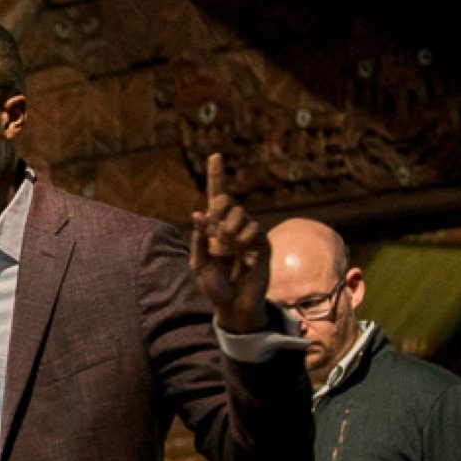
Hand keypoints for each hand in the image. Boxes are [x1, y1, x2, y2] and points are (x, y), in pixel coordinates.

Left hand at [189, 153, 268, 331]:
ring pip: (239, 214)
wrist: (234, 305)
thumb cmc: (214, 286)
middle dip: (217, 212)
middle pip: (226, 200)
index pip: (217, 197)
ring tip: (227, 251)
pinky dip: (243, 242)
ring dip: (228, 231)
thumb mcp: (198, 263)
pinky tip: (243, 258)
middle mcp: (233, 226)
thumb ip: (197, 239)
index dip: (216, 176)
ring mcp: (249, 234)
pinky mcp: (263, 243)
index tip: (215, 155)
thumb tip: (199, 212)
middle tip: (214, 235)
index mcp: (215, 227)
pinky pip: (253, 230)